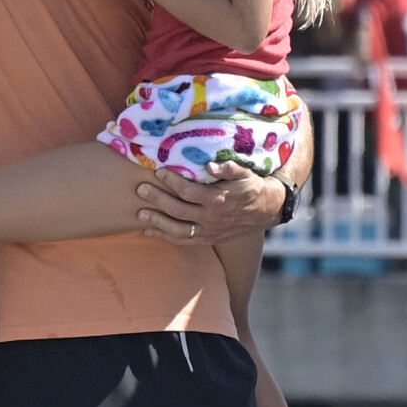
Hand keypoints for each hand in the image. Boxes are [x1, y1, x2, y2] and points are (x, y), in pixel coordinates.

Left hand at [135, 162, 283, 245]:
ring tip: (140, 213)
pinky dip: (165, 236)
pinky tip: (149, 230)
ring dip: (157, 222)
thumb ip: (228, 168)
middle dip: (158, 199)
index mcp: (219, 200)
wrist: (266, 210)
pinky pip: (183, 241)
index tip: (158, 170)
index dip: (172, 181)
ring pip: (178, 230)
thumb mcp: (245, 173)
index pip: (189, 191)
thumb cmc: (251, 186)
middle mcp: (212, 218)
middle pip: (178, 210)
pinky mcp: (208, 239)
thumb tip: (209, 165)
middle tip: (140, 189)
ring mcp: (209, 231)